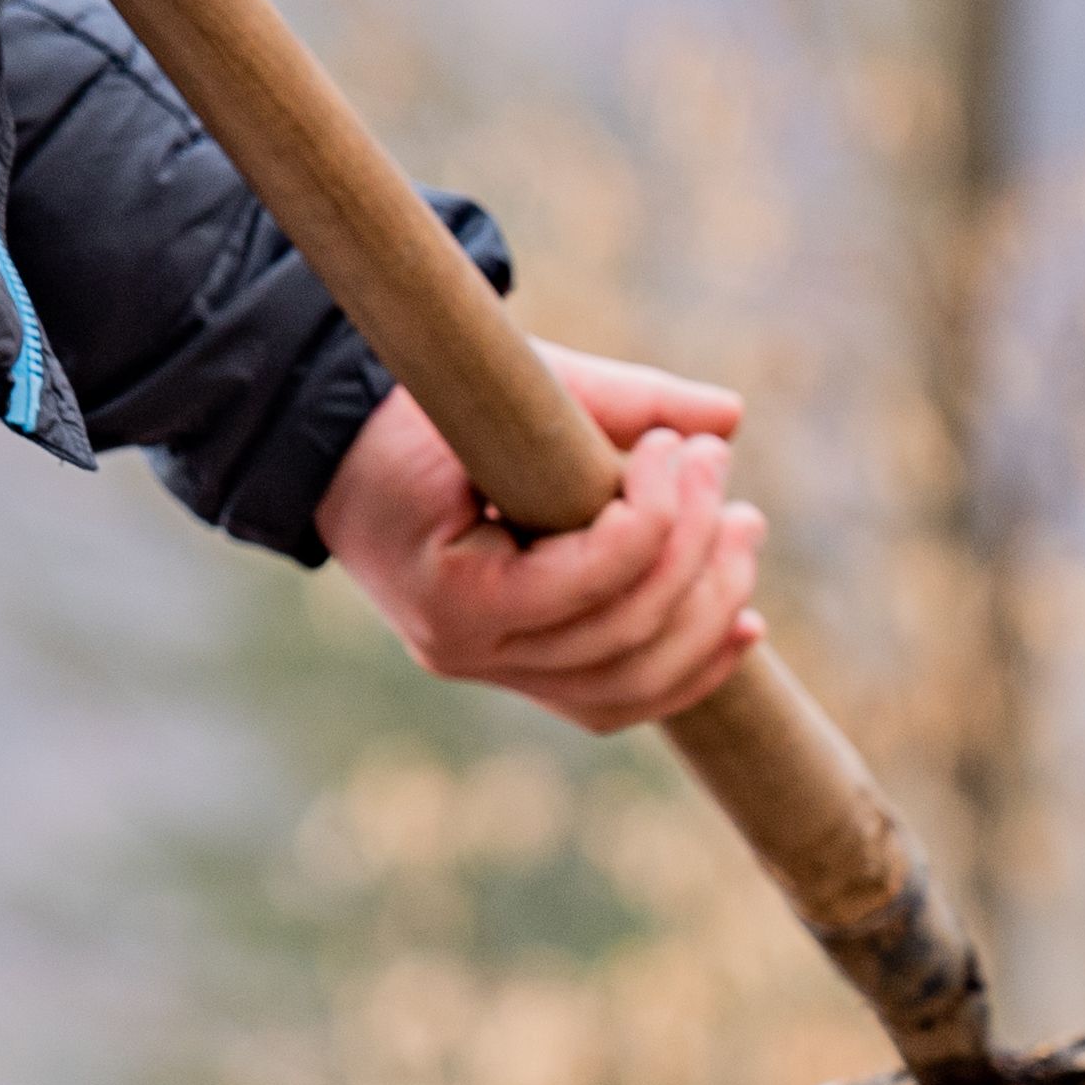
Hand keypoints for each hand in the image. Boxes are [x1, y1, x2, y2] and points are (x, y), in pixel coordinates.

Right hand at [317, 346, 768, 731]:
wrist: (342, 450)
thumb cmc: (421, 406)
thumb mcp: (504, 387)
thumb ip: (618, 397)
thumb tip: (730, 416)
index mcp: (447, 590)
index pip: (587, 579)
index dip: (656, 515)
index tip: (680, 444)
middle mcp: (466, 651)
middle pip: (623, 638)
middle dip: (695, 553)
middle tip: (717, 469)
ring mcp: (495, 672)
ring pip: (632, 681)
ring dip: (709, 608)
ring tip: (743, 527)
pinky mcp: (524, 674)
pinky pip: (620, 698)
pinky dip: (690, 667)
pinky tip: (742, 624)